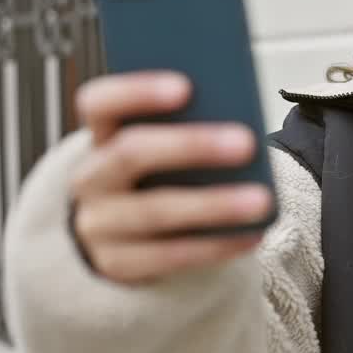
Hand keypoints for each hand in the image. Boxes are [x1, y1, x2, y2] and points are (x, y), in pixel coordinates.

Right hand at [69, 71, 270, 283]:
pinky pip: (170, 256)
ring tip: (261, 198)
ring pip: (154, 212)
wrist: (124, 239)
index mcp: (101, 135)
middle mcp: (90, 178)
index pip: (99, 102)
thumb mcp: (163, 148)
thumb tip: (236, 122)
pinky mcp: (117, 265)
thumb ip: (187, 129)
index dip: (136, 91)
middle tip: (246, 142)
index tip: (186, 86)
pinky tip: (253, 234)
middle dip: (190, 146)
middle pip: (129, 154)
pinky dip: (216, 244)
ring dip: (213, 204)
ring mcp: (98, 225)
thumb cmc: (159, 176)